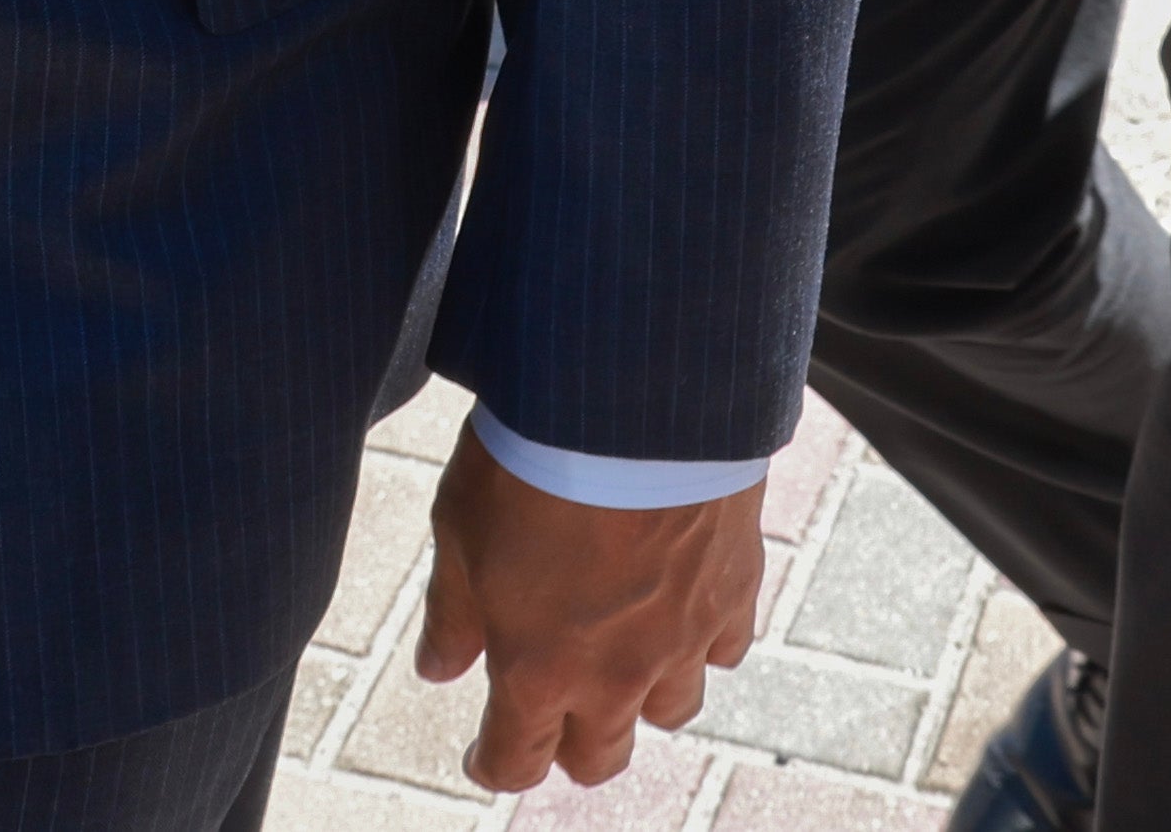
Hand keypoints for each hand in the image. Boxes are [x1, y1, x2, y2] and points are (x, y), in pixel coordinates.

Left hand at [408, 435, 765, 793]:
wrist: (630, 405)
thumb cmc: (530, 462)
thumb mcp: (459, 533)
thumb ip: (453, 614)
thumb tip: (437, 669)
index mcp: (537, 672)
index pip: (516, 761)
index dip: (493, 764)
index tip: (483, 755)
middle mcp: (616, 676)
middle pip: (600, 758)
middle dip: (571, 748)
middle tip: (552, 716)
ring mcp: (683, 640)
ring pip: (671, 711)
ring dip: (642, 700)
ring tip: (621, 663)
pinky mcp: (733, 594)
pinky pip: (725, 649)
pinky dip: (702, 643)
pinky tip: (680, 613)